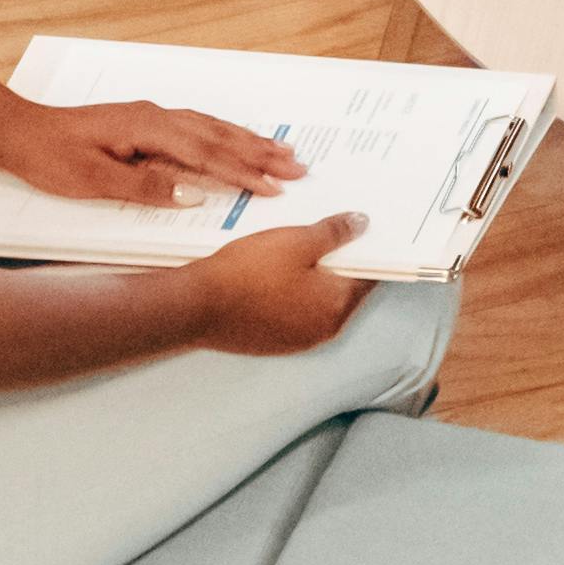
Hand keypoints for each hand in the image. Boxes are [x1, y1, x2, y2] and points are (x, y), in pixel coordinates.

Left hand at [0, 91, 303, 208]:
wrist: (16, 129)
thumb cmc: (49, 157)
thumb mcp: (92, 181)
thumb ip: (144, 187)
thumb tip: (191, 193)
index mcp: (148, 129)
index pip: (207, 155)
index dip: (244, 172)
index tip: (274, 187)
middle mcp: (157, 116)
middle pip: (219, 136)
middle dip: (261, 154)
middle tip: (298, 168)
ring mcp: (152, 116)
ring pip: (212, 128)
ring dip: (249, 141)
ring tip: (283, 151)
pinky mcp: (144, 121)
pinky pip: (197, 126)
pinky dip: (225, 134)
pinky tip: (235, 138)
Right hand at [192, 216, 373, 352]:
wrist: (195, 305)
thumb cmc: (247, 273)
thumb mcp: (297, 241)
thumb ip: (334, 233)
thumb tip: (361, 225)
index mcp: (336, 308)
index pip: (368, 276)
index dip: (366, 249)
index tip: (364, 231)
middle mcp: (322, 330)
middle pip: (342, 289)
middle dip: (337, 260)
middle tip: (329, 230)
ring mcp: (295, 339)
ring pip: (315, 300)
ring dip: (312, 276)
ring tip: (299, 245)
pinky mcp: (271, 339)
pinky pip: (291, 310)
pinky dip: (291, 291)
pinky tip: (276, 269)